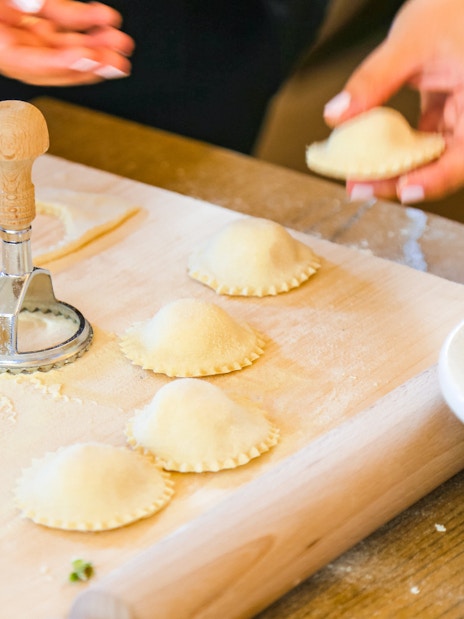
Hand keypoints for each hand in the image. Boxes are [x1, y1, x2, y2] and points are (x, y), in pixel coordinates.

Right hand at [0, 0, 133, 85]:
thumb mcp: (0, 1)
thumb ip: (14, 4)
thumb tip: (31, 7)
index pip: (29, 64)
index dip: (61, 64)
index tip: (87, 57)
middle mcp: (7, 41)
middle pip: (53, 64)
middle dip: (88, 65)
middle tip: (117, 63)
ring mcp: (19, 28)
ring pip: (62, 43)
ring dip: (94, 44)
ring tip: (121, 42)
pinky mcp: (30, 14)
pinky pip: (59, 20)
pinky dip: (82, 20)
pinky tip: (104, 18)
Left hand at [323, 0, 463, 203]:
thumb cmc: (451, 7)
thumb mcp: (410, 42)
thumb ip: (374, 80)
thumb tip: (338, 114)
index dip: (435, 179)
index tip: (403, 189)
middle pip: (444, 164)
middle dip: (401, 180)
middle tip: (361, 187)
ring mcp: (460, 116)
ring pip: (430, 157)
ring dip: (394, 169)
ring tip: (358, 177)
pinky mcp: (445, 113)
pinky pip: (421, 141)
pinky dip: (395, 149)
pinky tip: (367, 155)